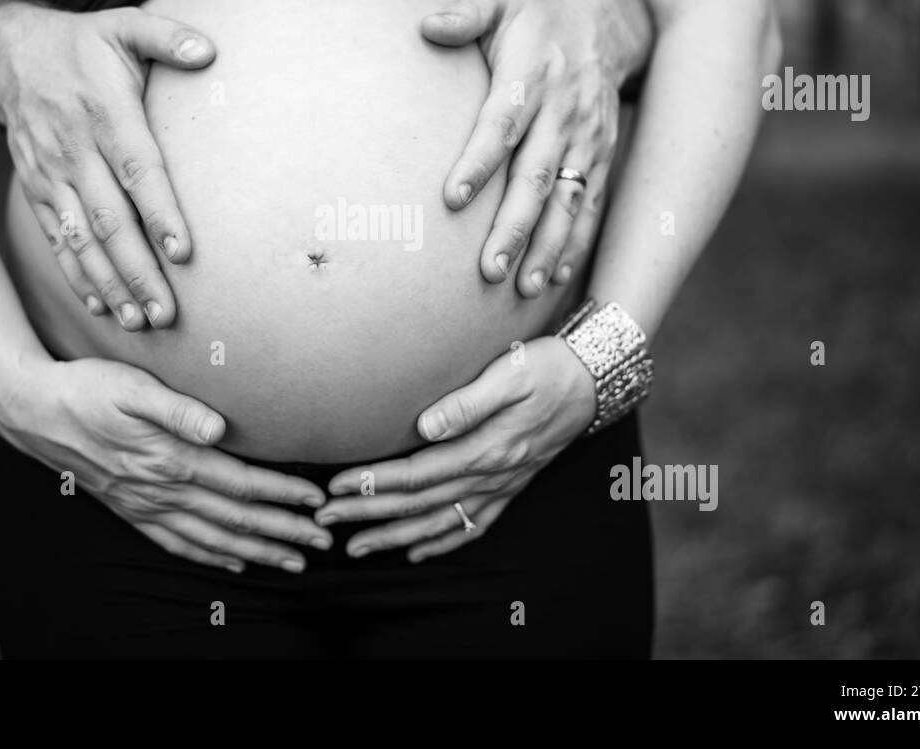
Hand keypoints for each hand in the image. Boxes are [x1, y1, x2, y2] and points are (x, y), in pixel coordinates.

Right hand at [0, 0, 216, 329]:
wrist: (7, 53)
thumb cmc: (82, 44)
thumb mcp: (123, 25)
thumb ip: (166, 35)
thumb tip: (208, 50)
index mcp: (103, 111)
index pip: (137, 169)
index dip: (160, 212)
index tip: (184, 253)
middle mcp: (73, 149)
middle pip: (110, 219)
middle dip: (138, 270)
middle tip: (166, 313)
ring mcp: (51, 175)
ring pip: (82, 239)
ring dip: (111, 283)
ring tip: (139, 322)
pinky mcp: (38, 191)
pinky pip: (59, 240)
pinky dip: (78, 276)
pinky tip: (102, 305)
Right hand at [0, 356, 331, 573]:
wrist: (35, 410)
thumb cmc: (89, 388)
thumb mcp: (133, 387)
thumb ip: (179, 409)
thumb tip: (221, 427)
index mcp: (170, 458)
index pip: (240, 484)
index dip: (282, 494)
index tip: (316, 502)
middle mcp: (161, 490)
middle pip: (234, 519)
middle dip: (283, 532)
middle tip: (323, 542)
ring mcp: (145, 505)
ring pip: (212, 539)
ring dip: (256, 552)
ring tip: (292, 562)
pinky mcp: (131, 510)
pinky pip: (177, 543)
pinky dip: (210, 557)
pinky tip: (232, 563)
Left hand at [316, 337, 594, 562]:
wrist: (594, 380)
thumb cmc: (547, 367)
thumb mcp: (510, 373)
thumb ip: (467, 402)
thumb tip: (424, 427)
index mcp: (488, 447)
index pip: (419, 473)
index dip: (376, 483)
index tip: (338, 487)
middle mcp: (493, 474)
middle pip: (421, 503)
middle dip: (370, 515)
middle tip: (326, 522)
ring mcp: (502, 485)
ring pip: (441, 522)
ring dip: (396, 538)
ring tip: (357, 548)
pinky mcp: (510, 486)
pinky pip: (473, 526)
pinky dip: (442, 542)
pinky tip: (416, 552)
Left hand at [422, 0, 646, 296]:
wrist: (607, 24)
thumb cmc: (534, 18)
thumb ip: (466, 13)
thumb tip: (428, 27)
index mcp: (533, 76)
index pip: (502, 124)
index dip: (479, 161)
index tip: (453, 198)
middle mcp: (564, 114)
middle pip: (537, 177)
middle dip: (514, 226)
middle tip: (488, 269)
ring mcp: (587, 140)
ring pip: (567, 202)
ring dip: (547, 247)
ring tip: (523, 288)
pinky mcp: (602, 158)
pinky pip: (589, 207)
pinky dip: (575, 245)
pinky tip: (555, 279)